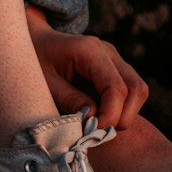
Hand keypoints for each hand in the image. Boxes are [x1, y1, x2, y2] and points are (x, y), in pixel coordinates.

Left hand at [25, 7, 148, 130]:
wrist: (34, 40)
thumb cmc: (35, 60)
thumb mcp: (45, 83)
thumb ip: (69, 99)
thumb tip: (94, 119)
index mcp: (89, 50)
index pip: (115, 87)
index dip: (110, 115)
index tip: (94, 131)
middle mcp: (107, 52)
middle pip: (135, 88)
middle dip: (123, 117)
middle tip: (98, 132)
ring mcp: (114, 59)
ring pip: (137, 91)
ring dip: (124, 114)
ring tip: (98, 125)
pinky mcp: (114, 69)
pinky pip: (130, 92)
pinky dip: (121, 109)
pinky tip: (99, 116)